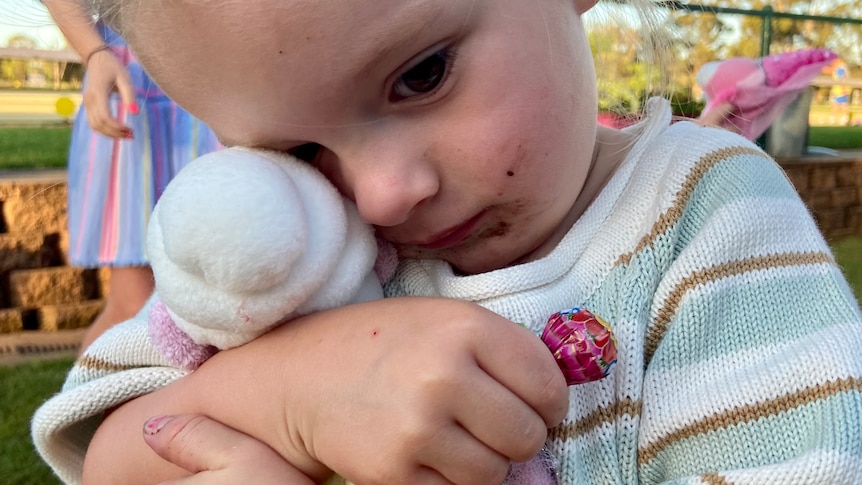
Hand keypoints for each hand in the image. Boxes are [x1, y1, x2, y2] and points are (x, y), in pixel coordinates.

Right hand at [82, 48, 137, 138]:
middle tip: (131, 135)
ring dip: (109, 134)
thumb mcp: (124, 78)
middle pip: (99, 125)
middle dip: (115, 133)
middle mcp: (89, 100)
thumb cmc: (113, 67)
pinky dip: (104, 130)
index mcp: (98, 93)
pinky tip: (117, 130)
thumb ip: (129, 95)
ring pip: (94, 126)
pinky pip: (93, 122)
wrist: (96, 59)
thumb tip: (135, 113)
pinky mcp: (88, 105)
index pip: (105, 117)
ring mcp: (87, 103)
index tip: (131, 129)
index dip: (117, 127)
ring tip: (126, 135)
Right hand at [83, 297, 567, 484]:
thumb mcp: (445, 322)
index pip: (548, 384)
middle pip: (528, 434)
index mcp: (465, 328)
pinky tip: (429, 449)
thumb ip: (504, 360)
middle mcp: (444, 375)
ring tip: (456, 435)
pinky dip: (451, 477)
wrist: (300, 375)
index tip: (533, 402)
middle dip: (519, 435)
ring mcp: (417, 427)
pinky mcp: (393, 470)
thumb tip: (552, 434)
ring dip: (486, 461)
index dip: (549, 401)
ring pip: (496, 472)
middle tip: (492, 422)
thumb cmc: (382, 342)